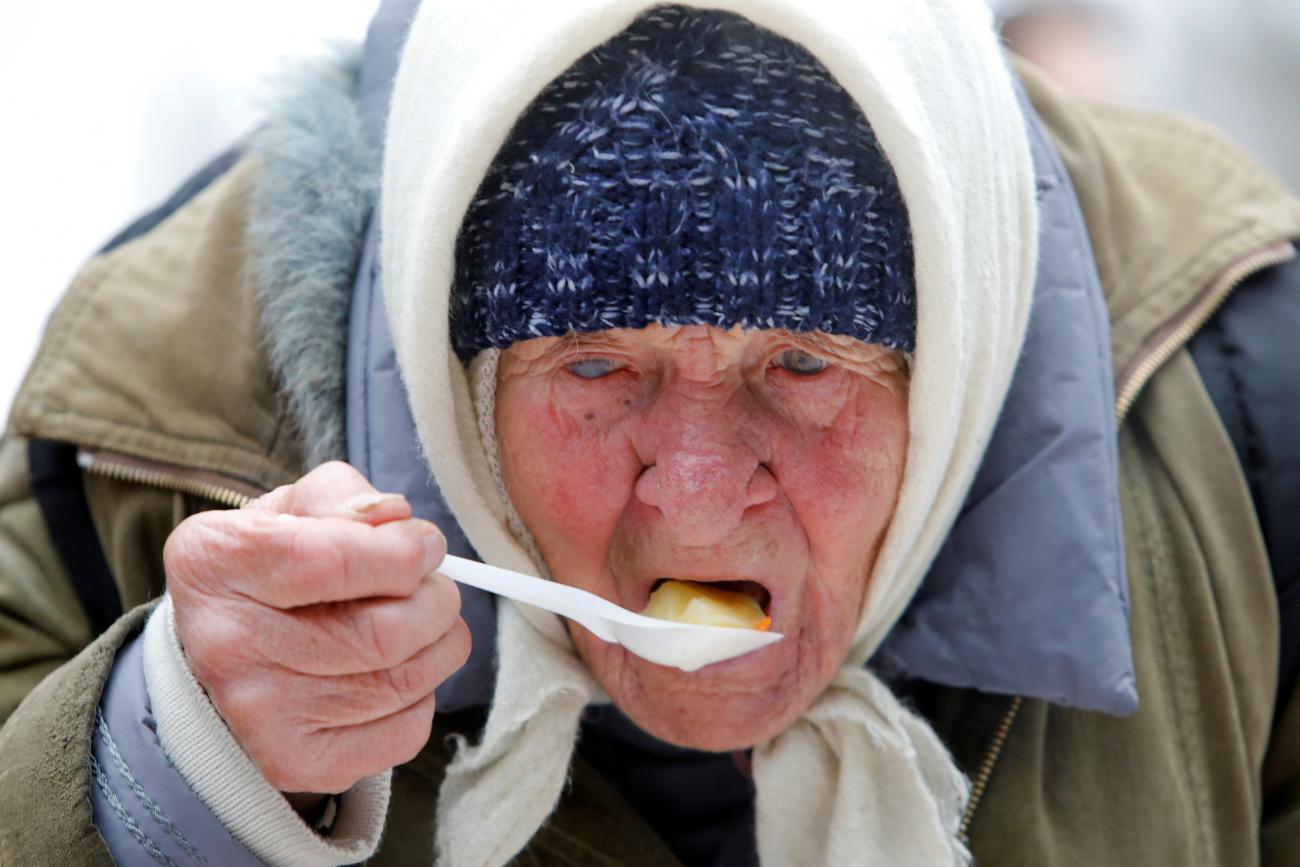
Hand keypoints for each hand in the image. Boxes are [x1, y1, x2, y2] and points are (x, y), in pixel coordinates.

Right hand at [164, 461, 469, 794]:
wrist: (218, 660)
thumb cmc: (270, 569)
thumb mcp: (289, 509)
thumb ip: (342, 495)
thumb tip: (397, 517)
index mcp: (217, 561)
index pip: (337, 559)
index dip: (406, 550)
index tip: (424, 545)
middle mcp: (227, 644)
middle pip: (387, 630)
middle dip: (437, 599)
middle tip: (431, 587)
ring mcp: (259, 714)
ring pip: (408, 679)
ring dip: (440, 643)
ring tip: (422, 623)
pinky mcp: (295, 763)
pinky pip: (407, 729)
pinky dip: (421, 695)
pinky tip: (391, 671)